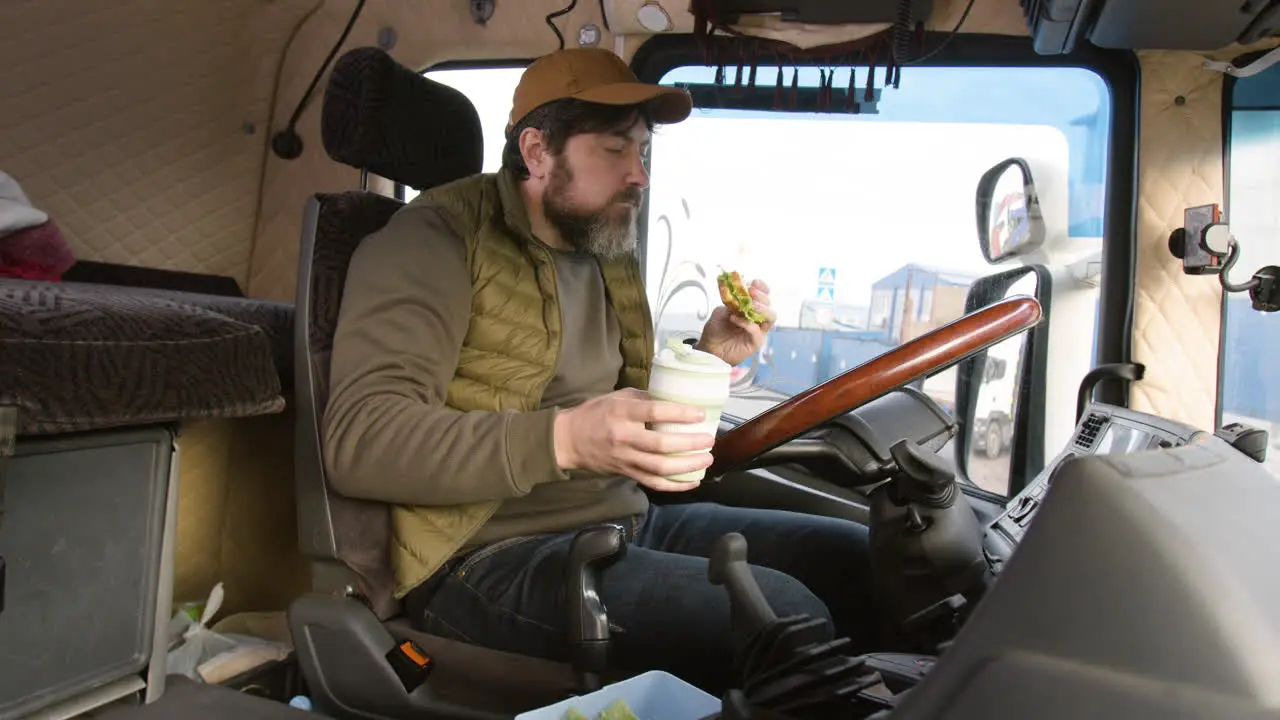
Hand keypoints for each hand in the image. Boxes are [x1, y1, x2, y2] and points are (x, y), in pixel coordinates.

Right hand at [553, 388, 714, 490]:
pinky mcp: (626, 473)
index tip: (699, 414)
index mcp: (622, 413)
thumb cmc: (596, 413)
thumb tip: (674, 399)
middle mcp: (624, 437)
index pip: (654, 412)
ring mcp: (625, 458)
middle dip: (689, 444)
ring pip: (660, 468)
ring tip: (707, 459)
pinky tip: (693, 481)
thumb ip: (644, 398)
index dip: (679, 414)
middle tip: (709, 440)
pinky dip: (675, 485)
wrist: (569, 440)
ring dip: (687, 466)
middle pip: (660, 445)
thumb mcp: (617, 397)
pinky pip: (653, 483)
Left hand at [698, 278, 776, 366]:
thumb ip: (730, 303)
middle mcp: (757, 319)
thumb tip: (737, 293)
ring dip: (762, 308)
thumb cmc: (716, 332)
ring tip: (751, 305)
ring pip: (770, 317)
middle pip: (769, 305)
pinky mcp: (755, 342)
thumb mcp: (720, 312)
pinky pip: (757, 331)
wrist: (709, 349)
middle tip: (751, 292)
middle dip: (761, 296)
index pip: (762, 296)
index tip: (754, 282)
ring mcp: (758, 330)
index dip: (762, 288)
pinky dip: (747, 323)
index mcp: (750, 309)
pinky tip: (735, 319)